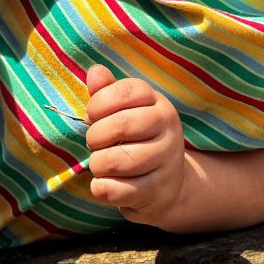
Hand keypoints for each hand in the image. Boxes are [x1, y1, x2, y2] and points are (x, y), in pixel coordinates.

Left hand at [85, 64, 185, 225]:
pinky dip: (101, 188)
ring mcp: (166, 161)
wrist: (170, 181)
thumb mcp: (126, 111)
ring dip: (97, 164)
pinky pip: (117, 190)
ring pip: (116, 161)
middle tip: (95, 143)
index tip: (93, 115)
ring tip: (100, 164)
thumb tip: (95, 71)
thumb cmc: (138, 139)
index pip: (124, 93)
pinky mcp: (158, 191)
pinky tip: (105, 183)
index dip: (98, 104)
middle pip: (119, 125)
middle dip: (95, 137)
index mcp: (158, 103)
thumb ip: (107, 91)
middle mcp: (168, 128)